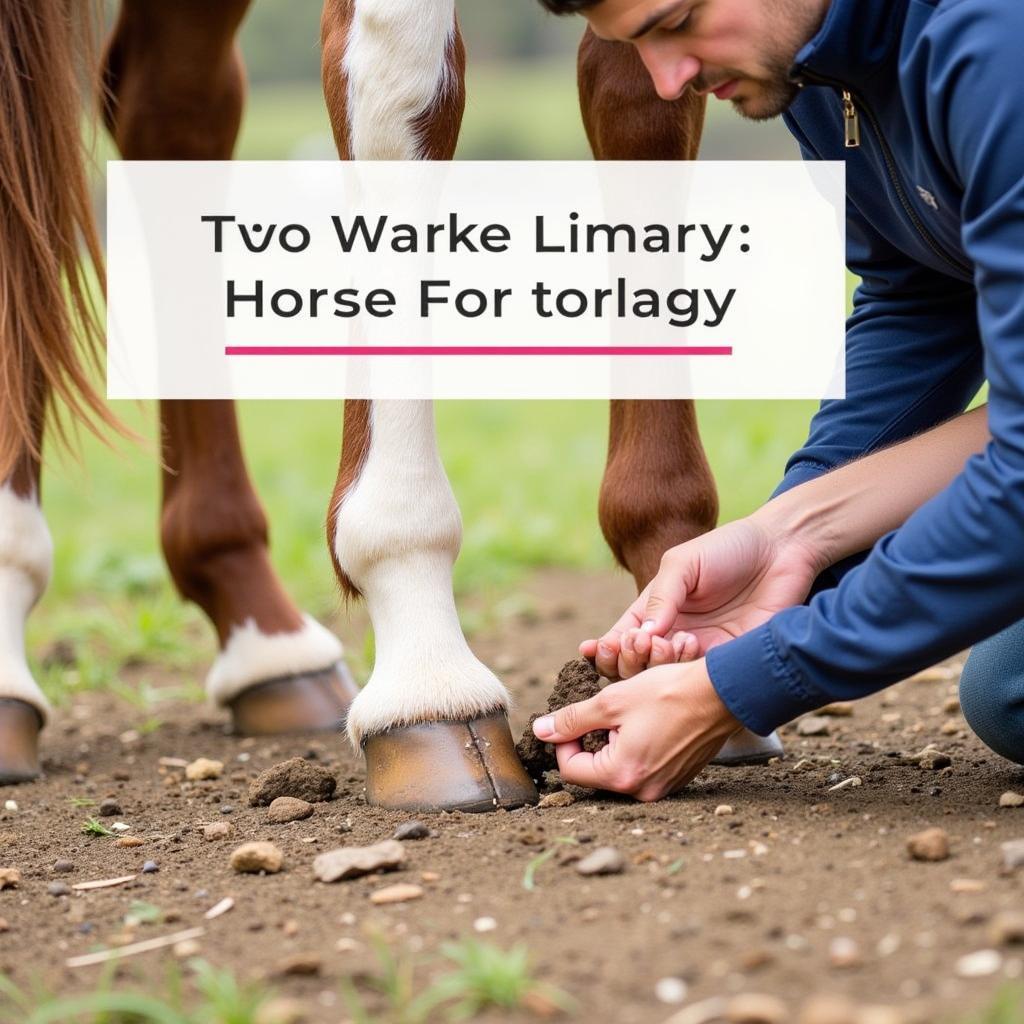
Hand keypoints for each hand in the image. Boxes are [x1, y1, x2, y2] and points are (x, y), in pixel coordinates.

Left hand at [531, 660, 740, 800]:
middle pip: (595, 773)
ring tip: (627, 715)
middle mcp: (643, 791)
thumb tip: (541, 731)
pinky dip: (635, 747)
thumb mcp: (611, 701)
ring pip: (619, 768)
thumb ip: (572, 719)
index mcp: (623, 776)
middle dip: (590, 742)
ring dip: (613, 743)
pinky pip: (643, 768)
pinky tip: (647, 723)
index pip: (571, 770)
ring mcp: (663, 788)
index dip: (564, 741)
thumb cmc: (668, 693)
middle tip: (603, 713)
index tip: (575, 717)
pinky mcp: (677, 778)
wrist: (724, 693)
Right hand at [581, 517, 821, 678]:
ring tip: (668, 643)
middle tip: (644, 643)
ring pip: (665, 679)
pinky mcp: (729, 662)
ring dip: (658, 666)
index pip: (621, 639)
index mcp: (655, 611)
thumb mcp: (683, 564)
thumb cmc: (728, 549)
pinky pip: (701, 681)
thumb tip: (642, 636)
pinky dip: (689, 673)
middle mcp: (674, 636)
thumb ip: (660, 598)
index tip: (601, 648)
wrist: (782, 551)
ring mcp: (700, 652)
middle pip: (637, 667)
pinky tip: (692, 647)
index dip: (606, 650)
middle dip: (631, 660)